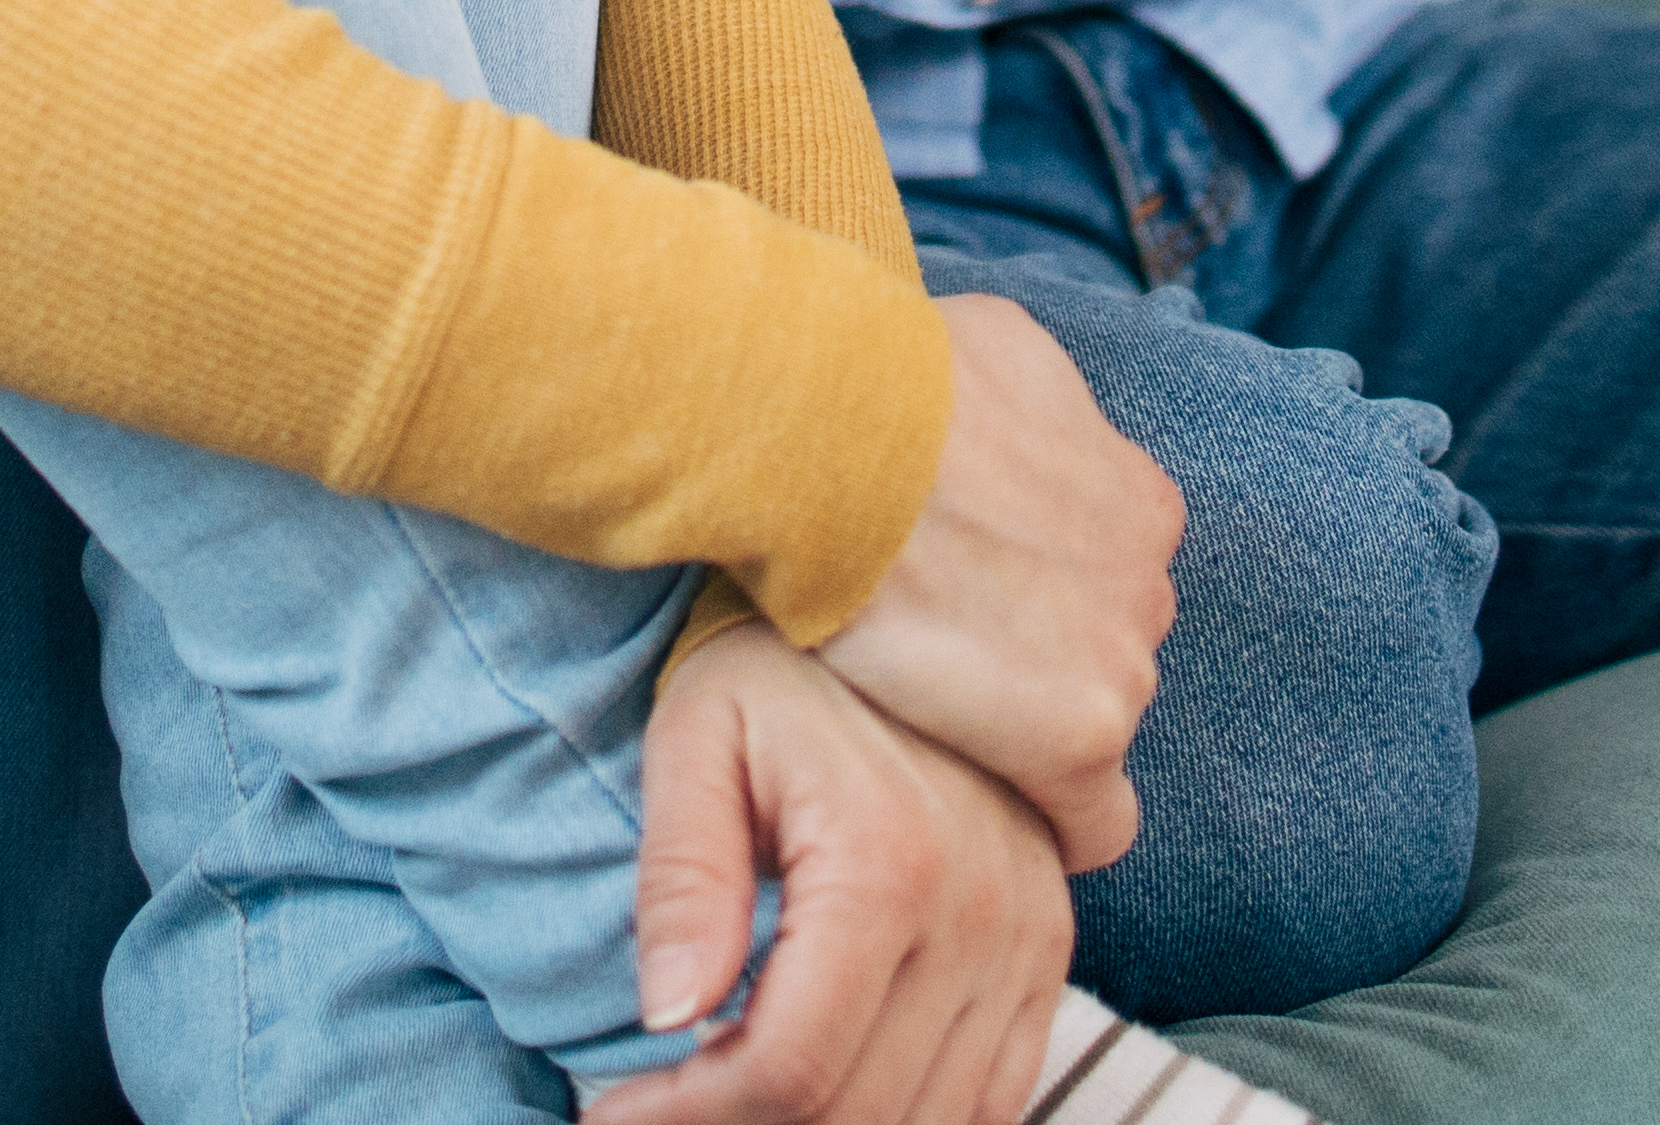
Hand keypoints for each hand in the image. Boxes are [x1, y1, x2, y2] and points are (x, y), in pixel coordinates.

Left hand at [586, 621, 1068, 1124]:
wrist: (902, 588)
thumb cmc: (776, 665)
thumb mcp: (697, 740)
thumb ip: (683, 878)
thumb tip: (667, 1014)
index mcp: (888, 861)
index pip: (790, 1068)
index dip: (687, 1119)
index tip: (611, 1112)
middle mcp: (981, 912)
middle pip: (858, 1113)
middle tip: (658, 1112)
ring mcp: (1029, 938)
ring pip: (930, 1119)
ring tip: (731, 1101)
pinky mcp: (1048, 950)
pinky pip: (997, 1095)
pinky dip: (913, 1118)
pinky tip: (828, 1094)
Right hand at [816, 294, 1174, 871]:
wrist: (829, 439)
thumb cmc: (890, 382)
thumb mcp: (991, 349)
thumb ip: (1030, 408)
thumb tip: (1002, 410)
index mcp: (1141, 502)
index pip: (1111, 593)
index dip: (1038, 613)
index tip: (971, 616)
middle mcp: (1150, 579)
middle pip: (1097, 656)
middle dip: (1030, 661)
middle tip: (930, 656)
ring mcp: (1124, 658)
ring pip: (1085, 728)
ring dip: (1019, 729)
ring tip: (923, 713)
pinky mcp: (1081, 736)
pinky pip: (1092, 821)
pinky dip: (1047, 820)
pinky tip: (977, 810)